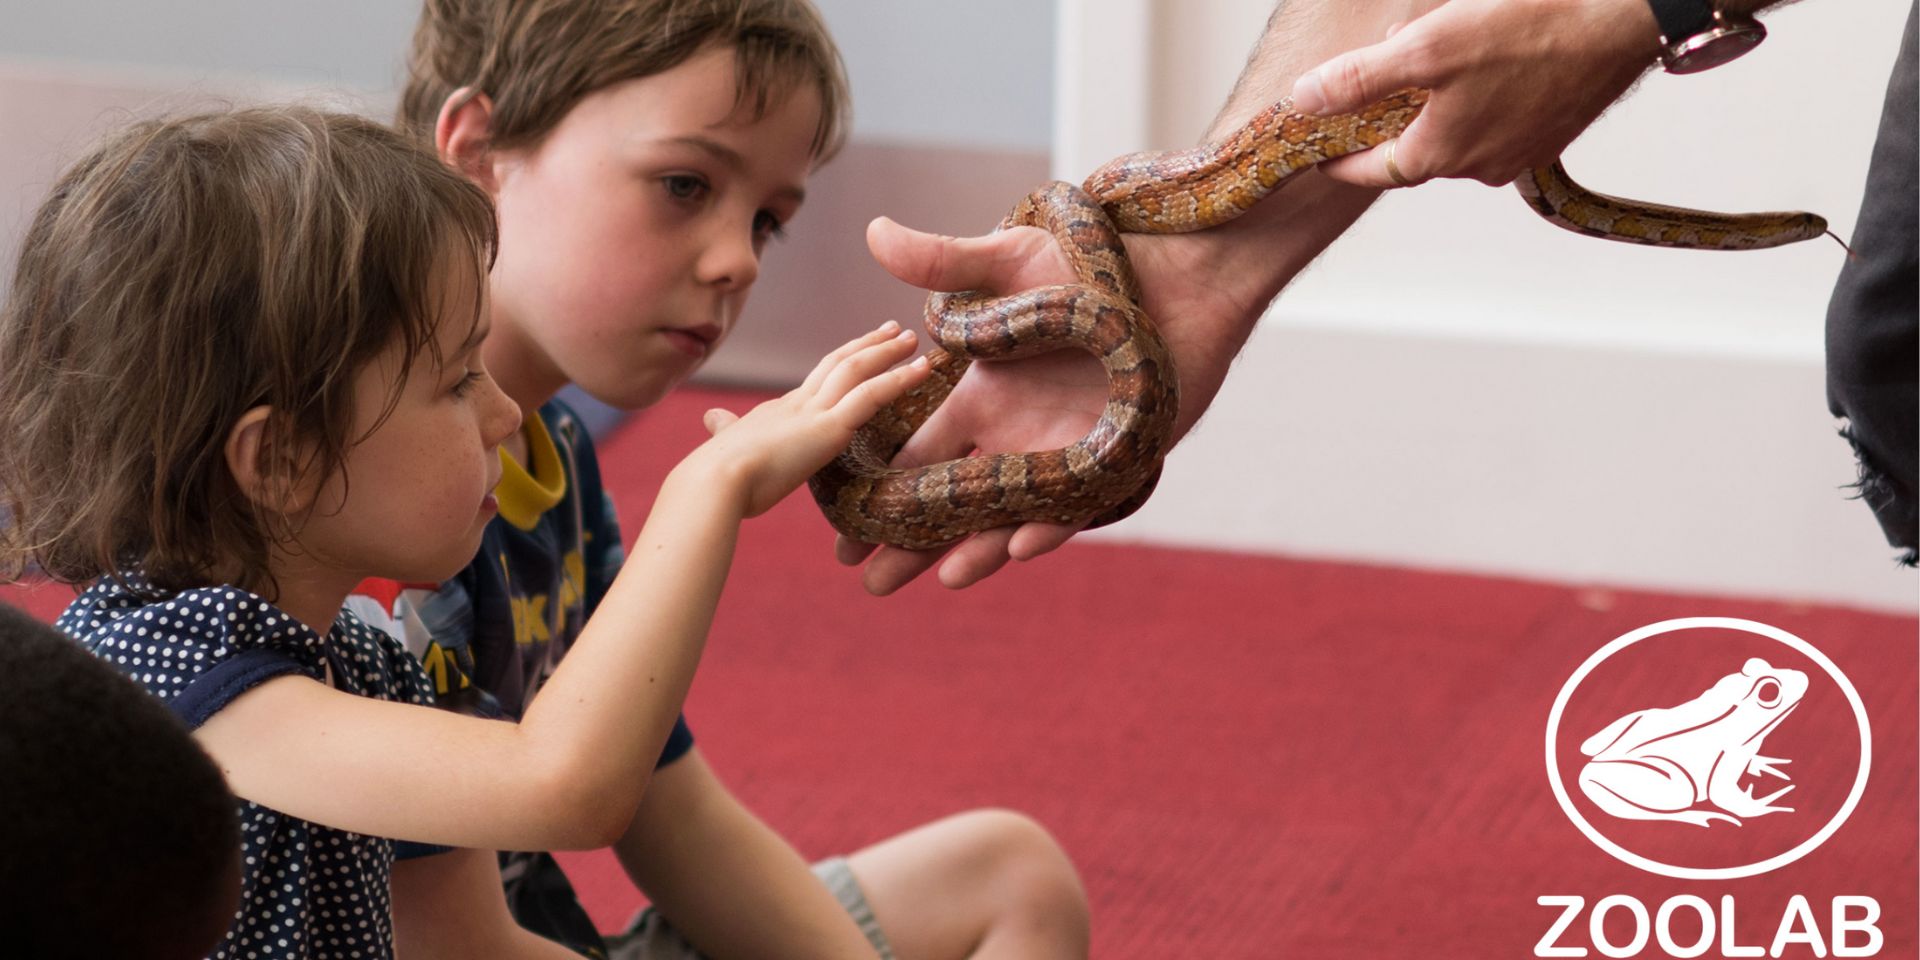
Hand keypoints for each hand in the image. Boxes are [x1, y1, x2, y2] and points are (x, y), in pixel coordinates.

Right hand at [694, 322, 930, 517]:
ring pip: (857, 370)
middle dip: (866, 346)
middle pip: (838, 363)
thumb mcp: (724, 449)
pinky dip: (899, 378)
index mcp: (777, 413)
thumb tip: (713, 420)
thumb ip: (726, 433)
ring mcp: (814, 413)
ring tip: (912, 339)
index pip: (815, 381)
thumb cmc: (715, 480)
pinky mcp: (829, 429)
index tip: (858, 353)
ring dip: (887, 352)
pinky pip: (871, 395)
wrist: (712, 484)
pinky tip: (922, 368)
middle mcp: (796, 404)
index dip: (840, 364)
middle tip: (892, 330)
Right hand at [836, 183, 1369, 594]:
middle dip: (911, 542)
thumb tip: (872, 230)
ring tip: (942, 580)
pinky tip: (1019, 547)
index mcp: (981, 398)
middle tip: (871, 584)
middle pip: (952, 503)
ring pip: (1008, 516)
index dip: (879, 492)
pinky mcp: (1112, 463)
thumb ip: (941, 260)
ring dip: (977, 549)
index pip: (917, 457)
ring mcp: (1062, 454)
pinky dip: (1049, 527)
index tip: (842, 529)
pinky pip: (1075, 506)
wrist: (1177, 278)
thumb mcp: (1008, 262)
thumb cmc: (1090, 264)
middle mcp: (1015, 436)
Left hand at [1290, 0, 1663, 187]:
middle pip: (1413, 146)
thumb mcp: (1424, 49)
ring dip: (1436, 99)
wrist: (1623, 19)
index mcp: (1440, 156)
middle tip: (1377, 74)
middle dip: (1389, 113)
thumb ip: (1359, 79)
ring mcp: (1519, 151)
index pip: (1370, 170)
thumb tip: (1305, 99)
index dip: (1338, 159)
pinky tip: (1483, 56)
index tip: (1318, 153)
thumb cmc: (1531, 30)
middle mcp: (1479, 166)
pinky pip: (1494, 117)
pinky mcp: (1550, 129)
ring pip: (1455, 129)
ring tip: (1437, 50)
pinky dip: (1474, 93)